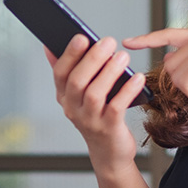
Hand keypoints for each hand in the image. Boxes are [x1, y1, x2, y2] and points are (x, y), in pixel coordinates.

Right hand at [46, 35, 146, 174]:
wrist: (109, 152)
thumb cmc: (97, 116)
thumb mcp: (79, 95)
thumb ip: (68, 71)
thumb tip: (50, 46)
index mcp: (64, 96)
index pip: (60, 73)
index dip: (69, 55)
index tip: (81, 36)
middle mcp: (73, 109)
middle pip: (77, 82)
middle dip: (92, 59)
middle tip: (108, 41)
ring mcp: (89, 120)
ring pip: (95, 94)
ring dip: (109, 73)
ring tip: (123, 56)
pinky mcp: (108, 129)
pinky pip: (116, 108)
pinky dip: (127, 91)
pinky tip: (138, 78)